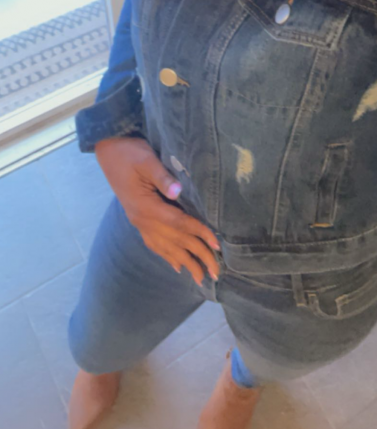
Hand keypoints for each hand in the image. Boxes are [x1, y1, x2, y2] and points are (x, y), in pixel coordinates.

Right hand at [95, 136, 219, 285]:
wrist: (107, 150)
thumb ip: (162, 176)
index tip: (216, 245)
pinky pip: (153, 243)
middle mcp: (142, 219)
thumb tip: (178, 192)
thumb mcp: (146, 159)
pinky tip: (177, 266)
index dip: (199, 233)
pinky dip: (167, 256)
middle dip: (197, 256)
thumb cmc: (129, 152)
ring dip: (184, 263)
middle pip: (175, 241)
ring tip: (200, 278)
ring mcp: (138, 222)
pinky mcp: (137, 219)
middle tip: (216, 272)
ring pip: (165, 247)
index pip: (178, 224)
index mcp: (145, 206)